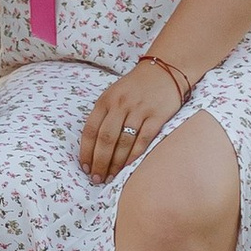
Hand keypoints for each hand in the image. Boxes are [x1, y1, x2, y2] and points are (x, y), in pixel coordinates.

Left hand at [77, 59, 178, 182]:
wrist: (164, 70)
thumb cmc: (135, 87)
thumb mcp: (114, 94)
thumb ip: (104, 115)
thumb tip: (93, 146)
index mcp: (105, 100)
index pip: (90, 130)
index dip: (86, 151)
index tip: (85, 167)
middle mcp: (120, 104)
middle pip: (105, 139)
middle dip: (99, 162)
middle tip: (97, 179)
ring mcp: (138, 110)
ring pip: (123, 142)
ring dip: (116, 164)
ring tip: (111, 178)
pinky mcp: (156, 116)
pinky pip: (143, 140)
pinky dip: (134, 156)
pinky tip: (129, 168)